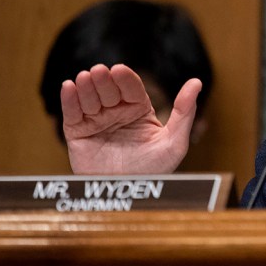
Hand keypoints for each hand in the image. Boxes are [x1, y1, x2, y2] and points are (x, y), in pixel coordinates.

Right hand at [61, 63, 201, 173]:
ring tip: (84, 78)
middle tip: (99, 72)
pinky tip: (68, 86)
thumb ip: (184, 112)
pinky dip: (69, 100)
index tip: (119, 70)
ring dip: (86, 86)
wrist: (126, 195)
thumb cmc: (154, 171)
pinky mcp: (78, 133)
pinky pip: (72, 114)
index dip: (124, 78)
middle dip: (104, 80)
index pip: (131, 88)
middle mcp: (117, 112)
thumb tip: (197, 82)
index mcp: (139, 110)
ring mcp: (96, 121)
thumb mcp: (174, 142)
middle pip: (109, 90)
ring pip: (90, 99)